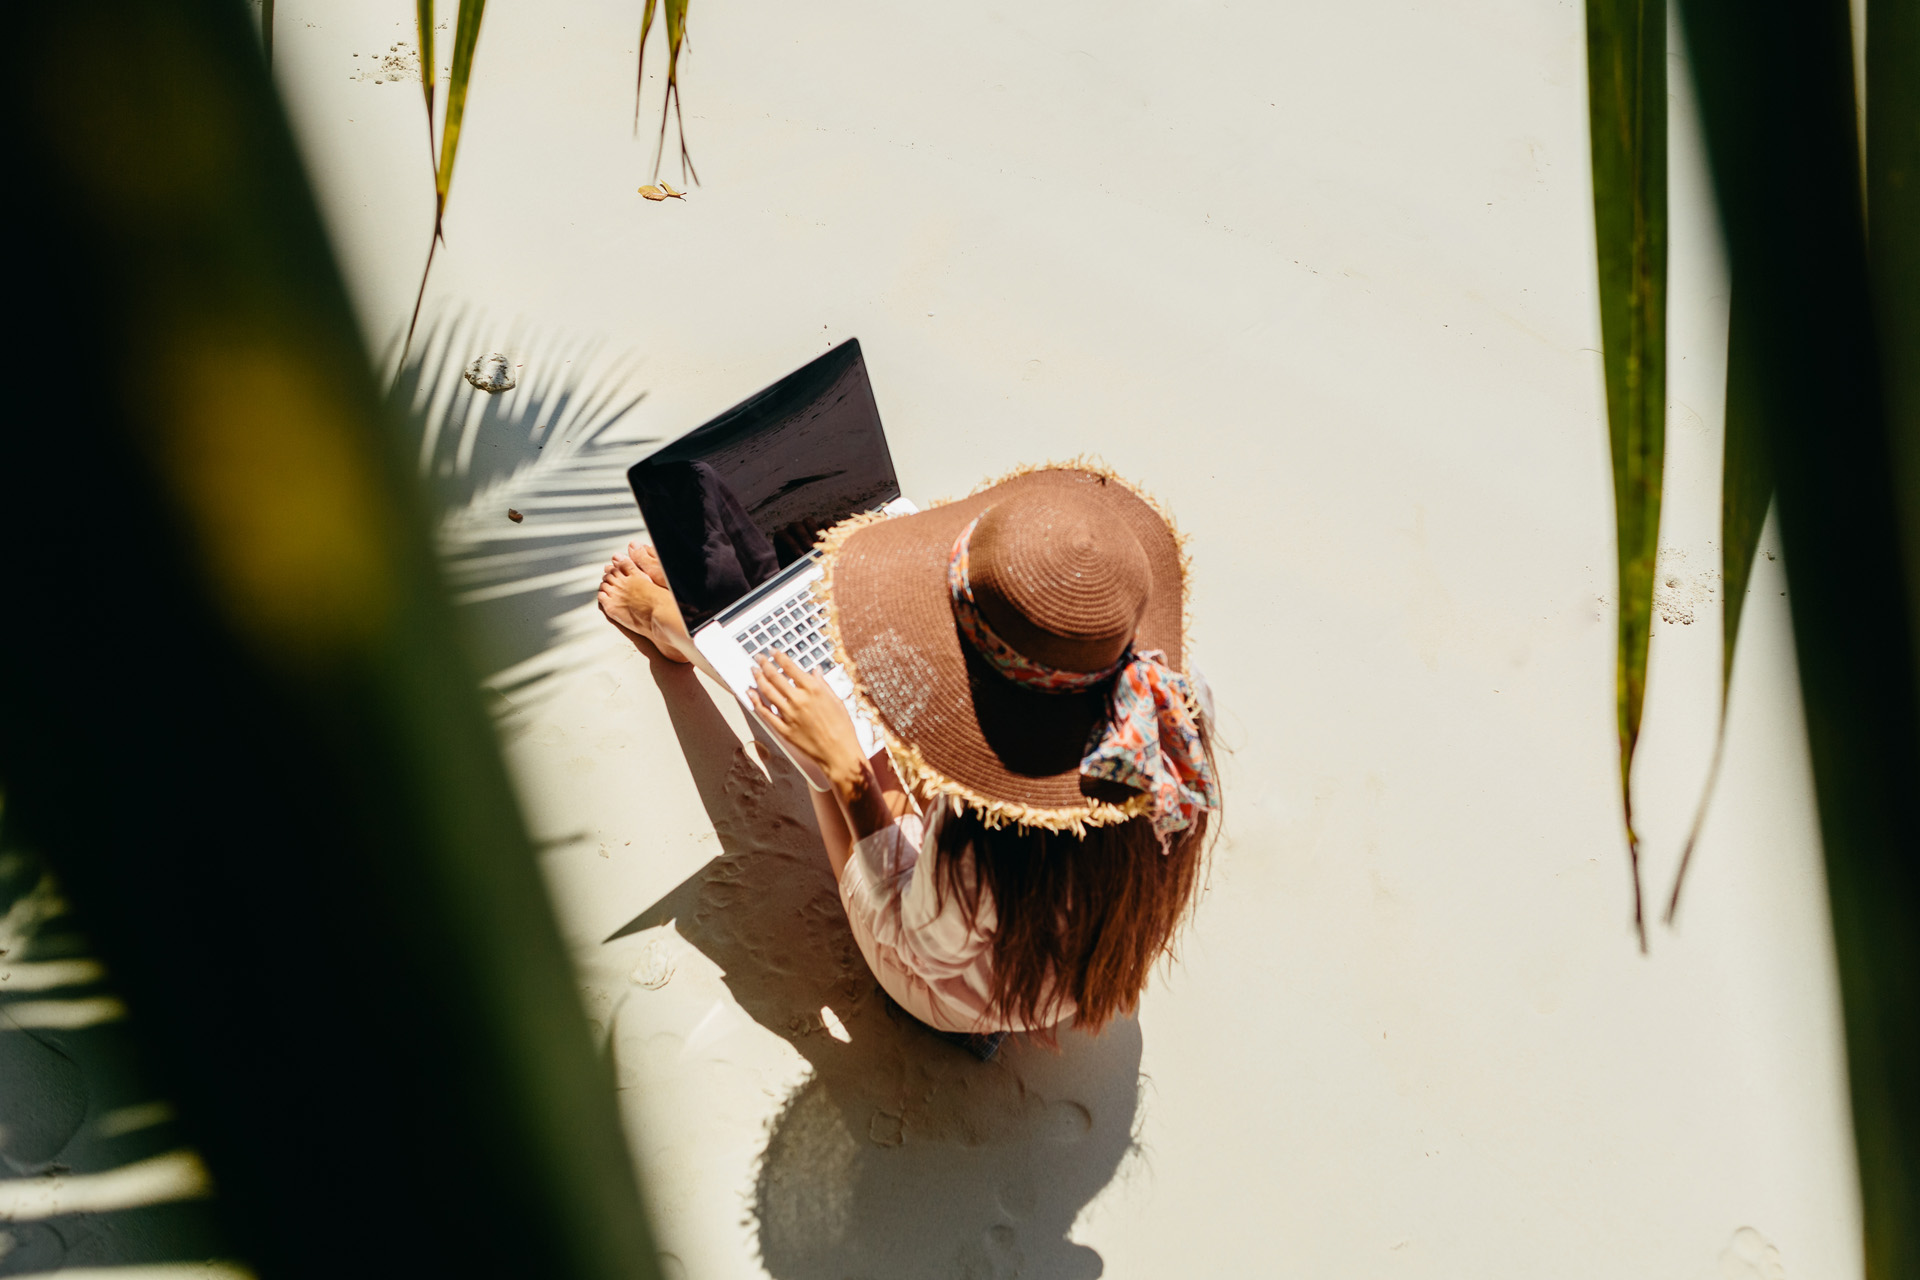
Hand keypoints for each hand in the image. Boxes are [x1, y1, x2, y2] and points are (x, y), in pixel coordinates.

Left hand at [749, 652, 865, 784]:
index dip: (779, 657)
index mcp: (813, 689)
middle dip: (764, 664)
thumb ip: (823, 684)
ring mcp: (789, 715)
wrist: (840, 753)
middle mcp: (799, 700)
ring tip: (753, 671)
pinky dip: (756, 701)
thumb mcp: (836, 700)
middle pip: (775, 677)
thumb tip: (815, 671)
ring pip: (767, 692)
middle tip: (759, 658)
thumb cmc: (842, 728)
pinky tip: (750, 693)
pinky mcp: (784, 729)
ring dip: (758, 679)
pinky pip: (766, 713)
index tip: (773, 651)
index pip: (790, 667)